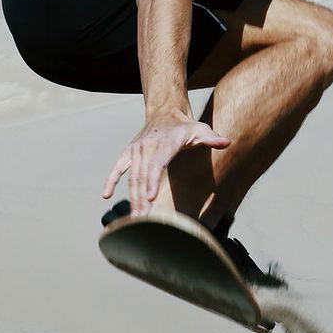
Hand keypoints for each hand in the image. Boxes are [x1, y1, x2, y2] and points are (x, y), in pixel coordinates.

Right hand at [102, 111, 231, 217]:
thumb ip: (212, 138)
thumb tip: (226, 142)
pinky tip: (106, 195)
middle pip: (143, 175)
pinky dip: (111, 180)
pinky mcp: (129, 152)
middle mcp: (147, 146)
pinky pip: (118, 168)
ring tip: (134, 218)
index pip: (157, 164)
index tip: (149, 197)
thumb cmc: (185, 127)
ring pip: (132, 177)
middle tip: (143, 220)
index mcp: (165, 142)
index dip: (152, 180)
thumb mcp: (200, 129)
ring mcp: (136, 149)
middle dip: (141, 198)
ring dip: (132, 197)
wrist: (165, 112)